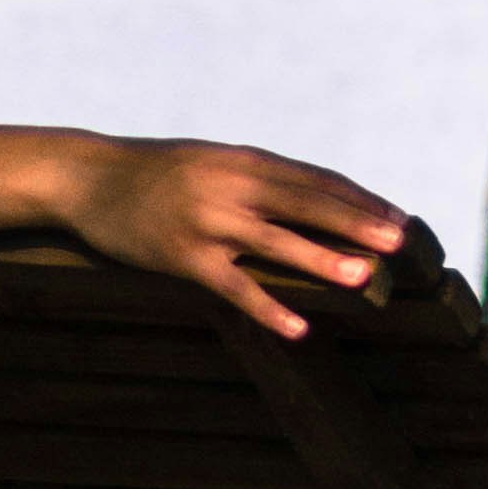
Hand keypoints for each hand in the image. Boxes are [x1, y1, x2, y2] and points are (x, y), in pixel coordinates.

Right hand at [49, 137, 410, 332]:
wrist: (87, 178)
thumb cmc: (155, 174)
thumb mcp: (210, 163)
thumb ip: (256, 178)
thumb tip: (312, 200)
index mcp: (244, 160)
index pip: (315, 180)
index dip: (359, 200)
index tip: (399, 219)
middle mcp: (231, 185)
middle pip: (306, 204)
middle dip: (357, 223)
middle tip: (399, 242)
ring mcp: (207, 221)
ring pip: (276, 242)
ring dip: (322, 259)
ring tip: (363, 278)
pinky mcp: (183, 256)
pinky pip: (234, 286)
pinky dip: (267, 307)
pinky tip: (299, 328)